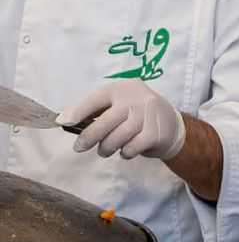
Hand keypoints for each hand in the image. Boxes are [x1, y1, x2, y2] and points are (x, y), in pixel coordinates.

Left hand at [59, 80, 185, 161]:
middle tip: (80, 147)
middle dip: (89, 137)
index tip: (63, 122)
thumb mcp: (117, 104)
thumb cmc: (136, 114)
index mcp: (122, 88)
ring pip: (117, 138)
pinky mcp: (155, 132)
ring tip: (105, 150)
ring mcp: (147, 115)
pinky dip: (125, 153)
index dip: (79, 111)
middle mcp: (135, 98)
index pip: (96, 99)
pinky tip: (126, 149)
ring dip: (106, 148)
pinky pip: (131, 148)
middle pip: (105, 122)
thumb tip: (64, 119)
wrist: (171, 124)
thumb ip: (94, 110)